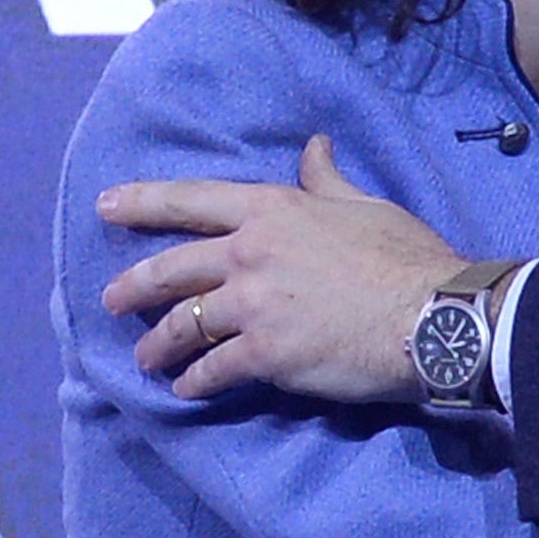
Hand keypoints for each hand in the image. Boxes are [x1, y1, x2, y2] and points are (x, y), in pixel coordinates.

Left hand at [100, 136, 472, 403]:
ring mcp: (252, 305)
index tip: (106, 205)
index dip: (143, 202)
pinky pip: (213, 370)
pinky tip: (187, 390)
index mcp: (270, 210)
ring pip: (184, 325)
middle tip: (110, 300)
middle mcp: (249, 253)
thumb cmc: (406, 256)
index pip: (191, 201)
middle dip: (133, 286)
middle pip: (172, 269)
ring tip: (146, 359)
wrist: (432, 315)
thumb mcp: (363, 205)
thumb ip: (326, 180)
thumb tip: (313, 147)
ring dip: (159, 345)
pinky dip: (195, 382)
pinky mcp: (265, 354)